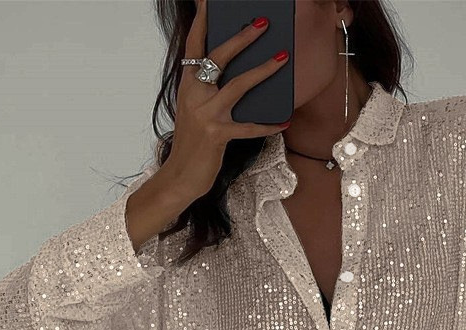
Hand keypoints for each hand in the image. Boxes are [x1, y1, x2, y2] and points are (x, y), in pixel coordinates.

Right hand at [159, 0, 290, 203]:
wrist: (181, 175)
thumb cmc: (193, 143)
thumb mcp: (196, 111)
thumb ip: (209, 90)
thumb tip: (236, 73)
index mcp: (188, 85)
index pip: (194, 46)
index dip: (202, 23)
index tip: (209, 2)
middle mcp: (194, 95)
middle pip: (219, 58)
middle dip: (242, 38)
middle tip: (262, 23)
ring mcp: (206, 115)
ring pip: (238, 86)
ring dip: (262, 70)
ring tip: (282, 57)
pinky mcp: (217, 135)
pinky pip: (248, 127)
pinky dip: (267, 125)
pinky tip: (284, 122)